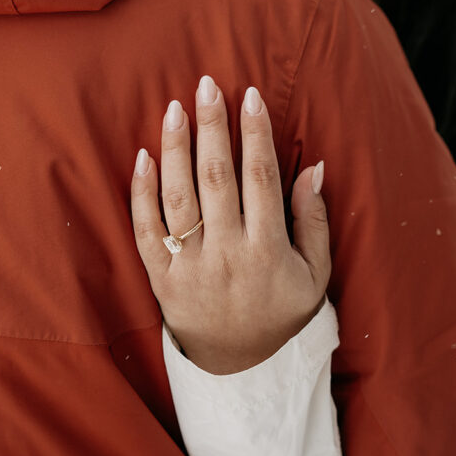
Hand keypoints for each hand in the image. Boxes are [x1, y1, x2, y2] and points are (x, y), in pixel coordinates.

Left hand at [131, 76, 330, 373]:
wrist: (240, 371)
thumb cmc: (281, 314)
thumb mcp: (316, 275)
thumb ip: (313, 221)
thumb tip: (314, 168)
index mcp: (267, 251)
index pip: (261, 179)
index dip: (255, 134)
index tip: (250, 96)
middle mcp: (226, 255)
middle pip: (216, 178)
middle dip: (212, 127)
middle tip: (206, 85)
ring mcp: (189, 267)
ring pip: (177, 198)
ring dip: (175, 149)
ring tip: (174, 108)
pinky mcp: (160, 279)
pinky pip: (144, 230)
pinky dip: (140, 193)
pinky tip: (142, 156)